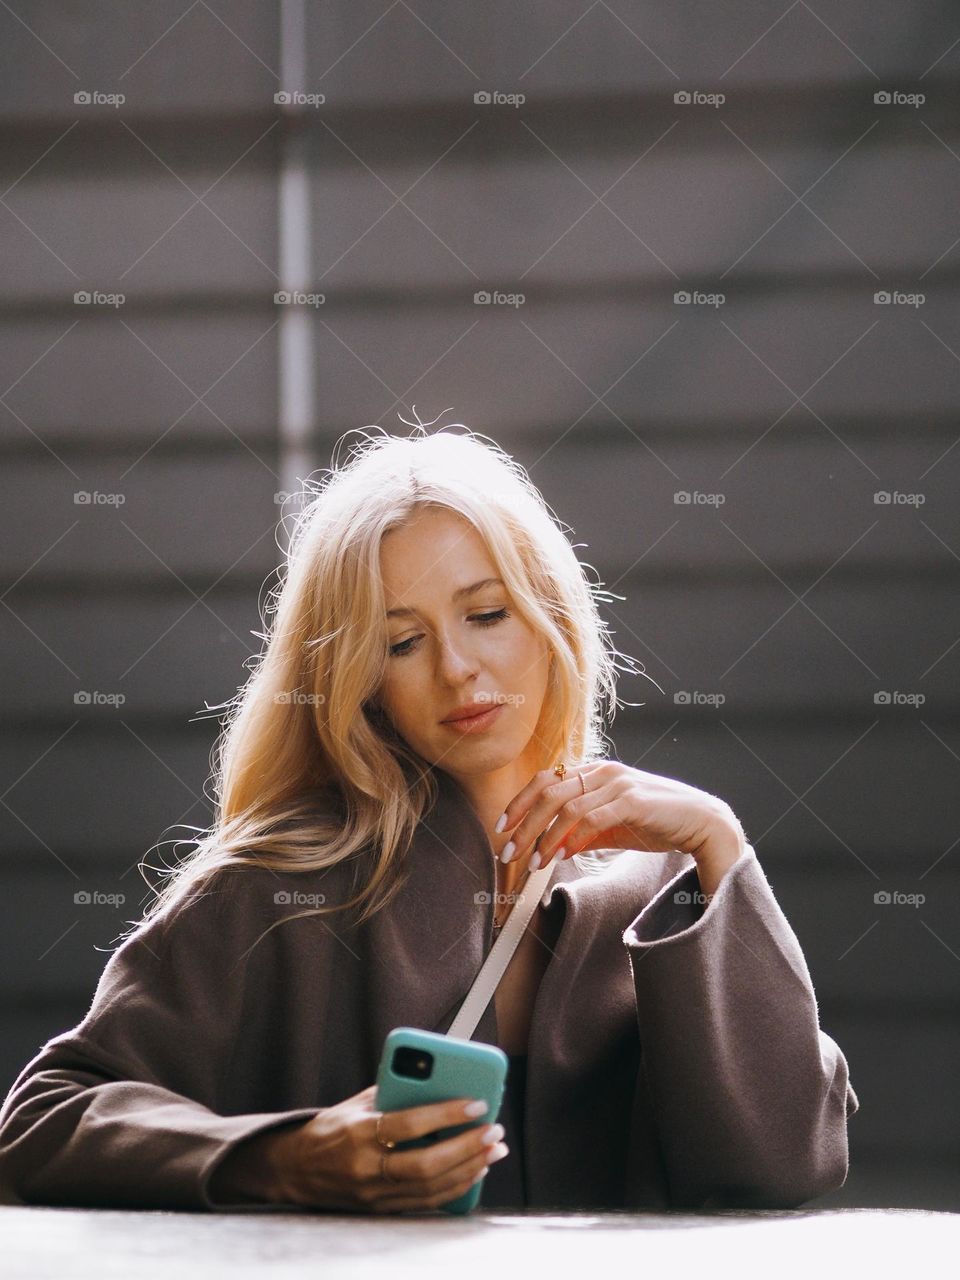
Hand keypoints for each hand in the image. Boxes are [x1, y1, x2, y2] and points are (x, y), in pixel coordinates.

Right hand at [214, 1083, 509, 1213]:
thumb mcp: (358, 1103)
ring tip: (493, 1150)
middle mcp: (365, 1167)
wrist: (296, 1168)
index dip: (445, 1114)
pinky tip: (474, 1170)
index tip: (477, 1102)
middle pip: (425, 1164)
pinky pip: (425, 1202)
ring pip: (431, 1188)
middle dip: (466, 1147)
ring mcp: (373, 1194)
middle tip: (493, 1131)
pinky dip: (455, 1188)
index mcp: (358, 1132)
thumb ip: (395, 1092)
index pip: (408, 1124)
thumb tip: (441, 1078)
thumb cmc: (334, 1128)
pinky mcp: (380, 1209)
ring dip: (469, 1169)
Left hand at [498, 761, 745, 873]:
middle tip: (507, 852)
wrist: (700, 822)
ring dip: (544, 838)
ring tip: (532, 864)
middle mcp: (602, 771)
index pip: (544, 780)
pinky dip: (571, 839)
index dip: (519, 803)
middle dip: (523, 824)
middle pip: (548, 792)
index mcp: (594, 772)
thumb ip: (583, 832)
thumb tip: (553, 849)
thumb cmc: (656, 822)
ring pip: (566, 806)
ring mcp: (617, 783)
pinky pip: (591, 818)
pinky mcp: (632, 799)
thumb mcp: (612, 827)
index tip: (502, 827)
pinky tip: (562, 857)